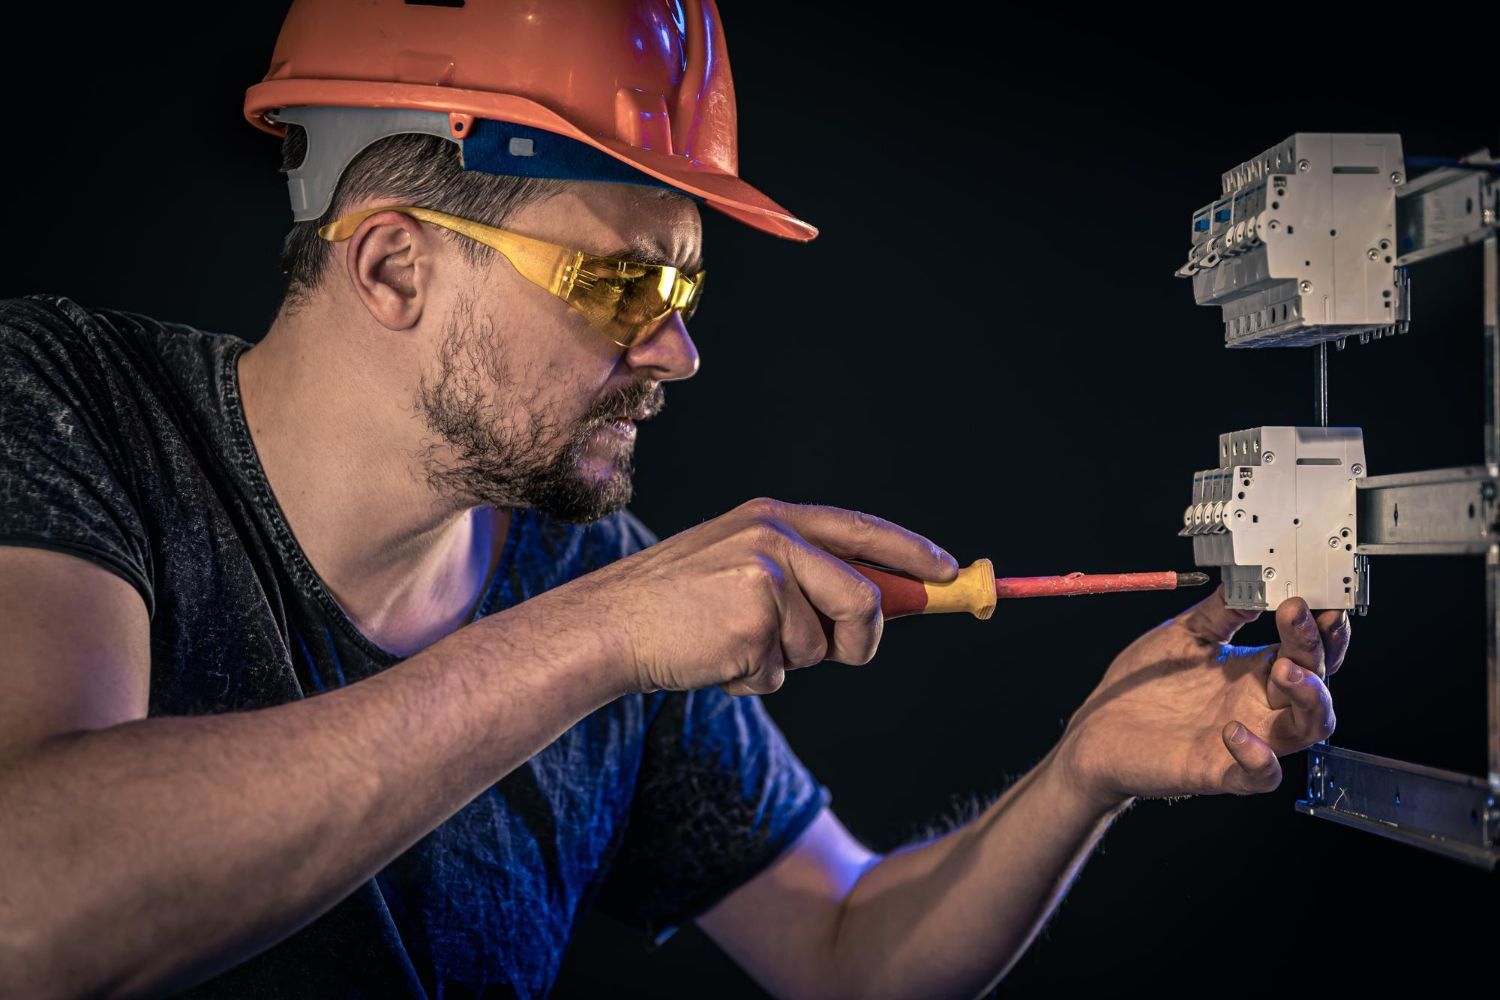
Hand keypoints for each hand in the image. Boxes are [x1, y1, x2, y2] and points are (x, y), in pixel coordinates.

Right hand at [560, 497, 959, 696]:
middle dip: (862, 638)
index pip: (862, 530)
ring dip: (787, 662)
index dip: (911, 553)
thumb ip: (803, 574)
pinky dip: (754, 680)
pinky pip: (783, 673)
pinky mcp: (751, 621)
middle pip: (865, 598)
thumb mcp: (741, 566)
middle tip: (845, 653)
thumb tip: (878, 605)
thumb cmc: (678, 604)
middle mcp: (775, 537)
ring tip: (732, 643)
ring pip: (822, 646)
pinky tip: (715, 658)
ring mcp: (764, 578)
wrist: (609, 624)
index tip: (950, 574)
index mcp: (774, 517)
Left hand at [1054, 583, 1350, 808]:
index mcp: (1255, 670)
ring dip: (1311, 698)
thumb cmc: (1144, 685)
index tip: (1318, 598)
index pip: (1307, 650)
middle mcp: (1260, 705)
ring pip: (1309, 728)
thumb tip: (1250, 581)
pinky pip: (1261, 775)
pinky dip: (1258, 756)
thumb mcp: (1183, 635)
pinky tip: (1232, 729)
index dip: (1321, 628)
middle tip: (1297, 615)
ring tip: (1286, 668)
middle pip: (1318, 683)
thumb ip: (1219, 611)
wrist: (1099, 731)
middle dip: (1318, 649)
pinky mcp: (1221, 771)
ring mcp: (1247, 739)